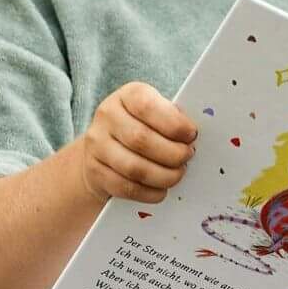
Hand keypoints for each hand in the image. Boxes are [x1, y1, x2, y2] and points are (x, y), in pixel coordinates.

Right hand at [77, 82, 198, 202]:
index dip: (173, 123)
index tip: (192, 135)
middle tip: (187, 157)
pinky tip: (161, 190)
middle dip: (172, 153)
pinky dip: (149, 193)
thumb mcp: (155, 113)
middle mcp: (107, 116)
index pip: (147, 106)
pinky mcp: (94, 171)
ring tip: (177, 174)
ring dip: (163, 176)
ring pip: (134, 167)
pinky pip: (125, 187)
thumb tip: (193, 138)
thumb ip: (172, 120)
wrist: (103, 149)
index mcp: (127, 96)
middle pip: (141, 139)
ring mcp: (96, 144)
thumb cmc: (141, 128)